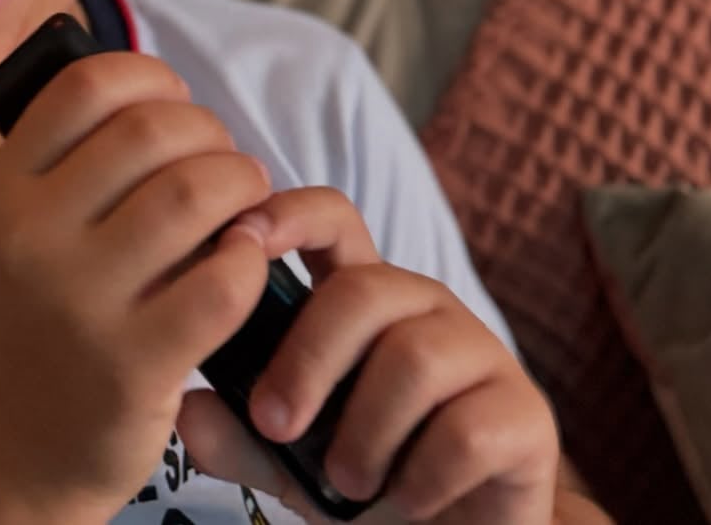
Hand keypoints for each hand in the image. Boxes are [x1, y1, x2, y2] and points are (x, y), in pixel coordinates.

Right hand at [0, 51, 276, 518]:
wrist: (8, 453)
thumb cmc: (37, 321)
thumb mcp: (21, 231)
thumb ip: (73, 164)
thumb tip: (171, 101)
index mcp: (4, 189)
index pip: (86, 86)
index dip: (150, 78)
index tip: (176, 104)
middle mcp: (32, 237)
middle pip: (150, 131)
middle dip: (210, 134)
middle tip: (224, 164)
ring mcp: (80, 302)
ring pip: (193, 193)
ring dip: (241, 186)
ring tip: (245, 206)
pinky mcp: (132, 365)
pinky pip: (222, 282)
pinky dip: (250, 262)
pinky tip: (243, 267)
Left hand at [174, 187, 560, 523]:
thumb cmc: (366, 478)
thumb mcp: (288, 459)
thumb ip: (238, 433)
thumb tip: (185, 410)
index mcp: (364, 298)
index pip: (332, 220)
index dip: (288, 214)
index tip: (238, 238)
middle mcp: (423, 308)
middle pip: (364, 290)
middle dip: (308, 359)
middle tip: (277, 424)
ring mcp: (480, 354)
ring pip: (414, 358)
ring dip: (366, 432)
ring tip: (347, 482)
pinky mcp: (525, 414)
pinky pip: (465, 429)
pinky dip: (422, 476)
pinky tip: (408, 500)